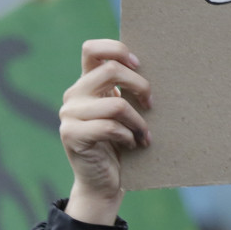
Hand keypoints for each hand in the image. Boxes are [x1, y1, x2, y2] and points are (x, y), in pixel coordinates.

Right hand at [59, 39, 151, 224]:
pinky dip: (128, 136)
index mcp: (87, 82)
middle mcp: (75, 94)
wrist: (104, 181)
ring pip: (116, 104)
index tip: (139, 64)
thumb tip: (161, 67)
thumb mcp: (126, 111)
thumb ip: (128, 89)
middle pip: (111, 70)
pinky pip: (109, 127)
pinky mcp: (71, 135)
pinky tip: (132, 144)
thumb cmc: (122, 141)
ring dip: (138, 121)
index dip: (117, 50)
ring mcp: (69, 114)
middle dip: (140, 85)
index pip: (93, 49)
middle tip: (151, 104)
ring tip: (145, 134)